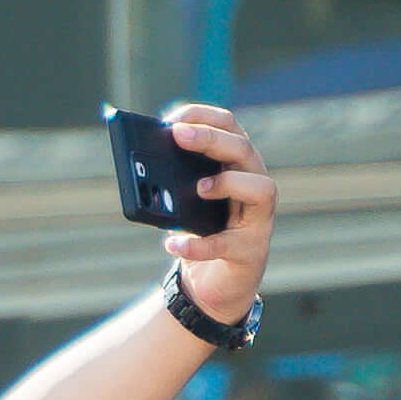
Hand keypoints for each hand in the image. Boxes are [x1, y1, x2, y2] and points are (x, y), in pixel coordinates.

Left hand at [156, 101, 276, 323]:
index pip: (230, 127)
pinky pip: (226, 245)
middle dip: (211, 138)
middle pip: (244, 151)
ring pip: (260, 189)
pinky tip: (171, 243)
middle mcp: (254, 185)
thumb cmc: (199, 231)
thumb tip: (140, 163)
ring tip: (198, 188)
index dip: (203, 116)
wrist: (212, 283)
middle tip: (178, 136)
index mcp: (235, 166)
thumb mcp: (181, 200)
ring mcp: (257, 219)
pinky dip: (197, 244)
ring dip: (228, 183)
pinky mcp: (249, 251)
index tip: (172, 118)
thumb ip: (170, 181)